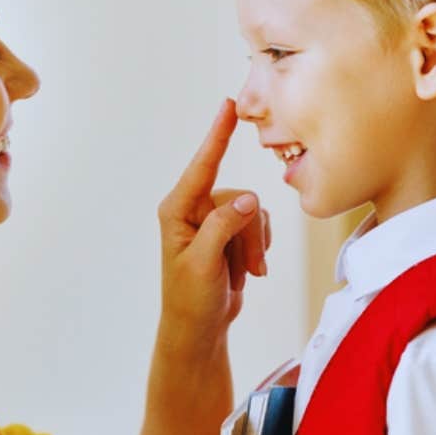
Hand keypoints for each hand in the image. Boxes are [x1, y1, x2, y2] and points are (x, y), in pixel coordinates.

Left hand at [158, 99, 270, 347]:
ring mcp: (213, 220)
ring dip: (254, 245)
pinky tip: (249, 271)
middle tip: (246, 267)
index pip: (201, 166)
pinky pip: (258, 224)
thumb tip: (249, 199)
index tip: (228, 106)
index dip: (217, 135)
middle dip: (248, 233)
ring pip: (253, 213)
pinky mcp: (229, 233)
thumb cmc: (190, 299)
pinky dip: (258, 248)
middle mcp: (193, 209)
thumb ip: (224, 227)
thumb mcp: (204, 263)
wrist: (199, 329)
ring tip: (244, 273)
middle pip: (238, 198)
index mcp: (177, 210)